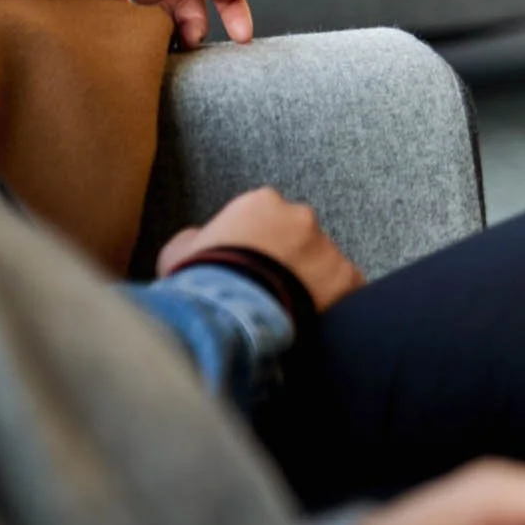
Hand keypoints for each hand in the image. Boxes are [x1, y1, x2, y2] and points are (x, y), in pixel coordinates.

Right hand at [155, 186, 363, 310]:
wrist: (228, 310)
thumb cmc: (200, 278)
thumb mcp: (178, 252)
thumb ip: (195, 237)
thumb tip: (199, 236)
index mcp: (261, 202)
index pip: (266, 218)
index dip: (258, 245)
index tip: (251, 266)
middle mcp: (300, 217)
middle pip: (299, 238)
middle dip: (289, 261)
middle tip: (272, 290)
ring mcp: (326, 246)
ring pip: (323, 264)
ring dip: (311, 282)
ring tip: (290, 311)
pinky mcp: (345, 278)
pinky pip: (346, 290)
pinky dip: (334, 304)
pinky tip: (314, 321)